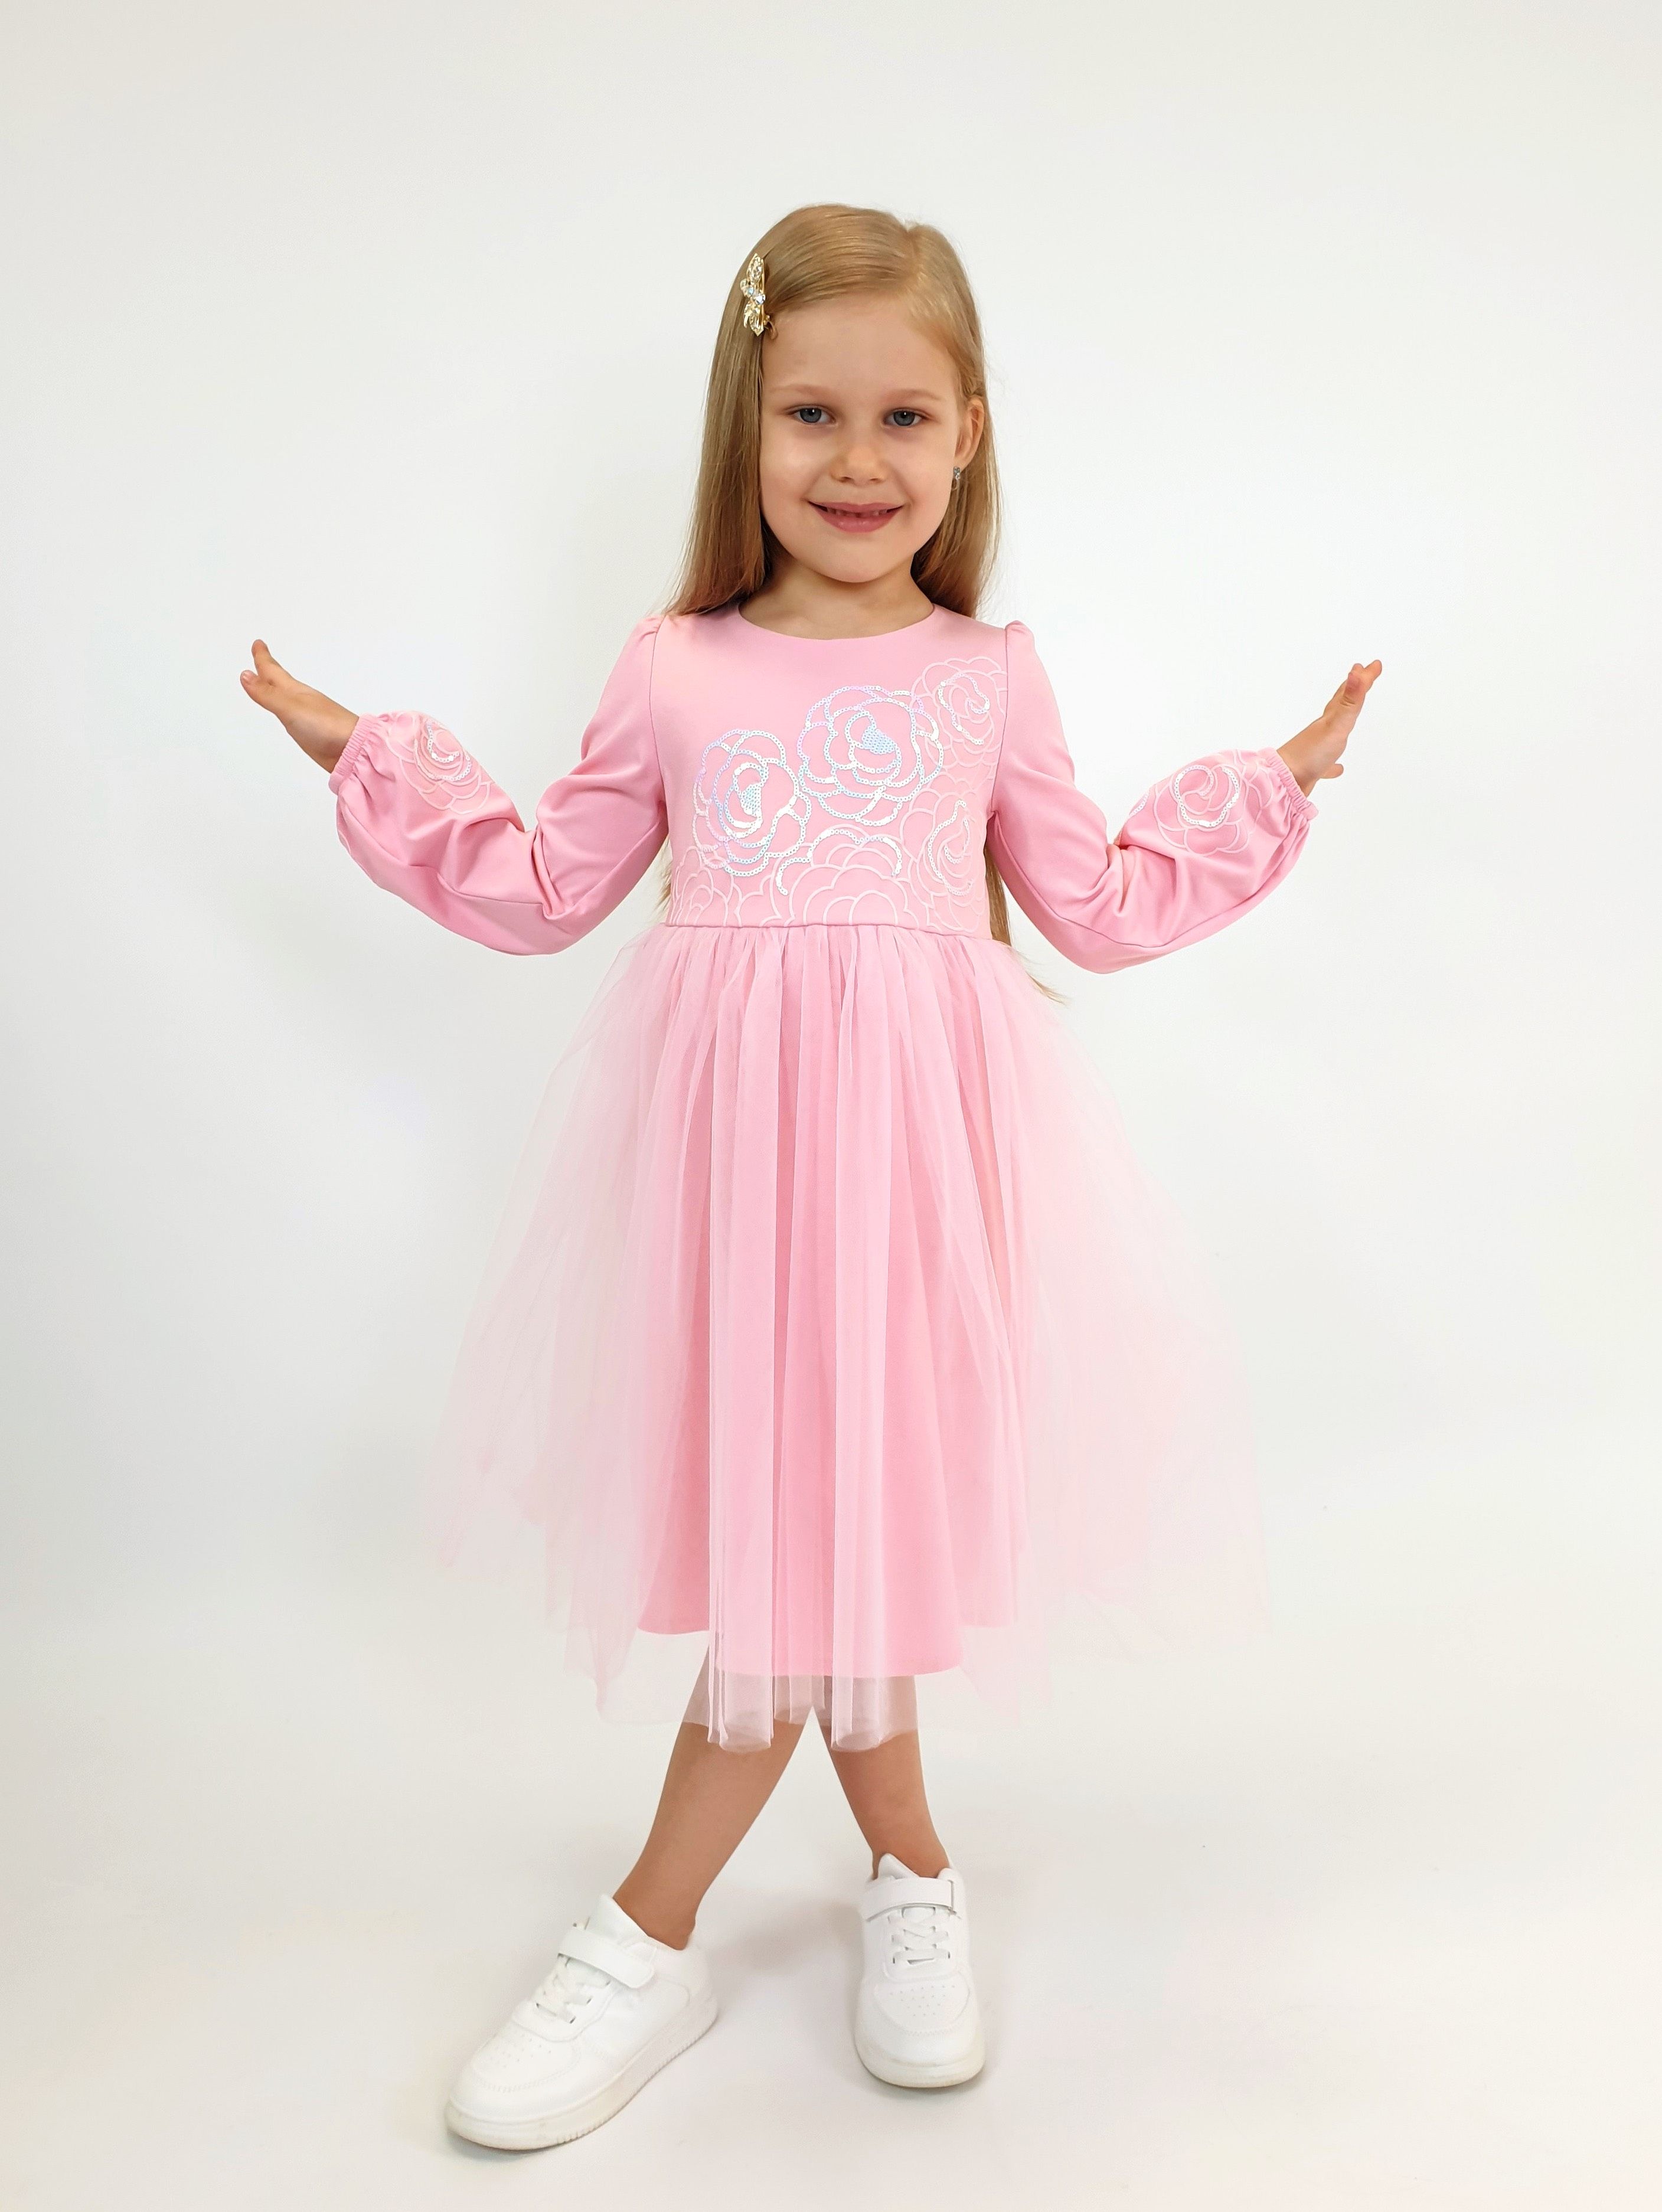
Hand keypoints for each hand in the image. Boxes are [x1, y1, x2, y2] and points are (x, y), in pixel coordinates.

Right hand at [240, 639, 359, 771]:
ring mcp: (307, 715)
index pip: (274, 670)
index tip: (258, 644)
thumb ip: (267, 694)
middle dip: (268, 669)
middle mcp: (300, 700)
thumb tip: (245, 675)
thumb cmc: (326, 725)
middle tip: (260, 656)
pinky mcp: (311, 731)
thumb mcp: (289, 708)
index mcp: (295, 691)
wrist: (353, 749)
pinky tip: (287, 712)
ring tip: (268, 682)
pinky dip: (284, 708)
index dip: (263, 658)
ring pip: (285, 697)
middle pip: (279, 681)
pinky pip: (292, 714)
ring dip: (275, 688)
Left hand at [1278, 661, 1382, 795]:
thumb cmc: (1310, 753)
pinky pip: (1326, 764)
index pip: (1349, 692)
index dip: (1363, 678)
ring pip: (1332, 732)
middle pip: (1339, 705)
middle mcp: (1323, 729)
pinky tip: (1337, 769)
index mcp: (1330, 718)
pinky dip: (1333, 765)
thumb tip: (1357, 672)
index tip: (1374, 664)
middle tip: (1360, 676)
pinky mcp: (1314, 769)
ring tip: (1348, 718)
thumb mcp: (1336, 724)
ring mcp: (1317, 748)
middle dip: (1352, 690)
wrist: (1283, 781)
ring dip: (1342, 723)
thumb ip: (1349, 701)